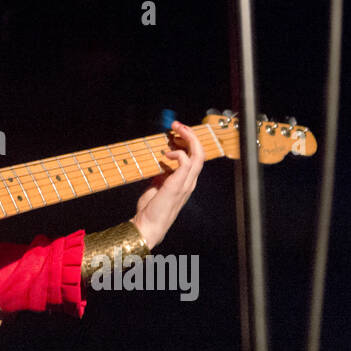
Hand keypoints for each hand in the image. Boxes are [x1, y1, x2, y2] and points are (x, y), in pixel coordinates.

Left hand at [131, 120, 203, 248]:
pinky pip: (185, 162)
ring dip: (188, 138)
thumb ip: (163, 175)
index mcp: (187, 181)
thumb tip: (161, 164)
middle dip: (191, 135)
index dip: (189, 141)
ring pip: (198, 155)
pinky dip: (177, 153)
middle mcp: (190, 182)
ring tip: (177, 129)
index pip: (196, 157)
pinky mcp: (178, 185)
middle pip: (201, 152)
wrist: (149, 225)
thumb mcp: (158, 186)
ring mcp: (186, 184)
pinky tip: (166, 154)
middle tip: (178, 124)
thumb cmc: (152, 208)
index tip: (176, 131)